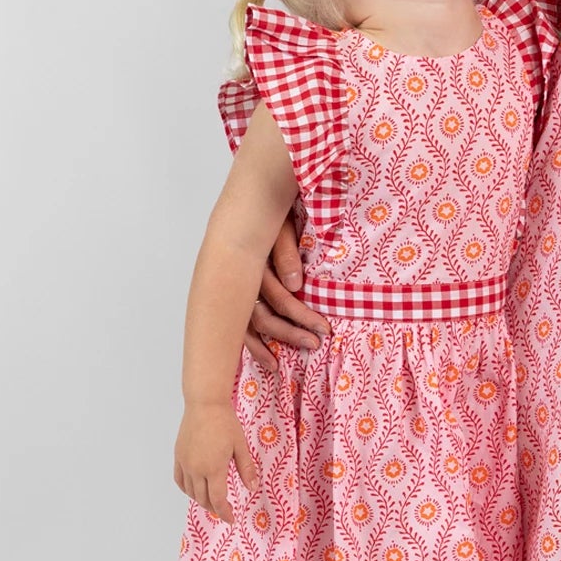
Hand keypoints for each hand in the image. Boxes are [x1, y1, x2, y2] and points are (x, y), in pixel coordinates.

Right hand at [174, 403, 259, 521]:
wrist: (205, 404)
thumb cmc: (225, 422)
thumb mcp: (240, 446)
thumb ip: (246, 469)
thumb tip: (252, 488)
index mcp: (213, 468)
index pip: (218, 499)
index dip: (224, 512)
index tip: (230, 519)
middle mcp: (196, 469)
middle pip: (203, 498)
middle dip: (214, 508)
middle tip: (224, 511)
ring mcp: (185, 463)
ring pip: (190, 491)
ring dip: (201, 500)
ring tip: (211, 502)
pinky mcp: (178, 456)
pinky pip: (180, 480)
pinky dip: (187, 489)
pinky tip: (194, 490)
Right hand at [244, 219, 327, 371]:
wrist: (257, 199)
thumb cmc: (275, 213)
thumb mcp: (283, 225)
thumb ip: (287, 252)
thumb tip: (294, 284)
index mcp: (253, 261)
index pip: (278, 296)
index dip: (300, 314)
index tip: (324, 328)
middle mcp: (241, 278)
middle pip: (262, 315)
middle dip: (290, 332)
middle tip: (315, 343)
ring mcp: (236, 287)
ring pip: (250, 323)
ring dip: (272, 342)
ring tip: (287, 361)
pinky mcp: (237, 294)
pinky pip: (241, 324)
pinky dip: (254, 344)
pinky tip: (268, 360)